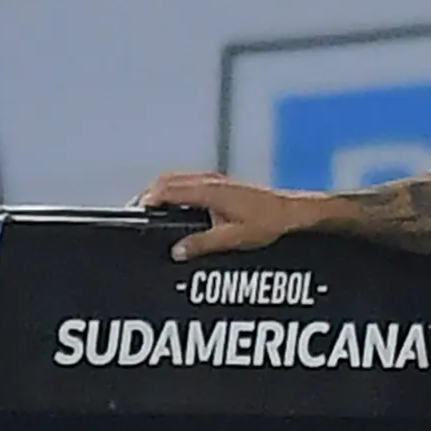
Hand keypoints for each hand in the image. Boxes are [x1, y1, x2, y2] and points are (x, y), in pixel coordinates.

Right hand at [138, 171, 309, 259]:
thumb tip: (177, 251)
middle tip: (141, 212)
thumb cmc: (269, 222)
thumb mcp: (233, 238)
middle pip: (167, 181)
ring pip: (178, 179)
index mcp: (207, 191)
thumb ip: (202, 244)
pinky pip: (190, 181)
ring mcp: (216, 180)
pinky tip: (179, 206)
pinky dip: (177, 190)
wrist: (292, 211)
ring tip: (155, 210)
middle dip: (150, 194)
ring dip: (163, 191)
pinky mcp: (223, 184)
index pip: (166, 190)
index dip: (148, 200)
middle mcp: (209, 181)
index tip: (138, 213)